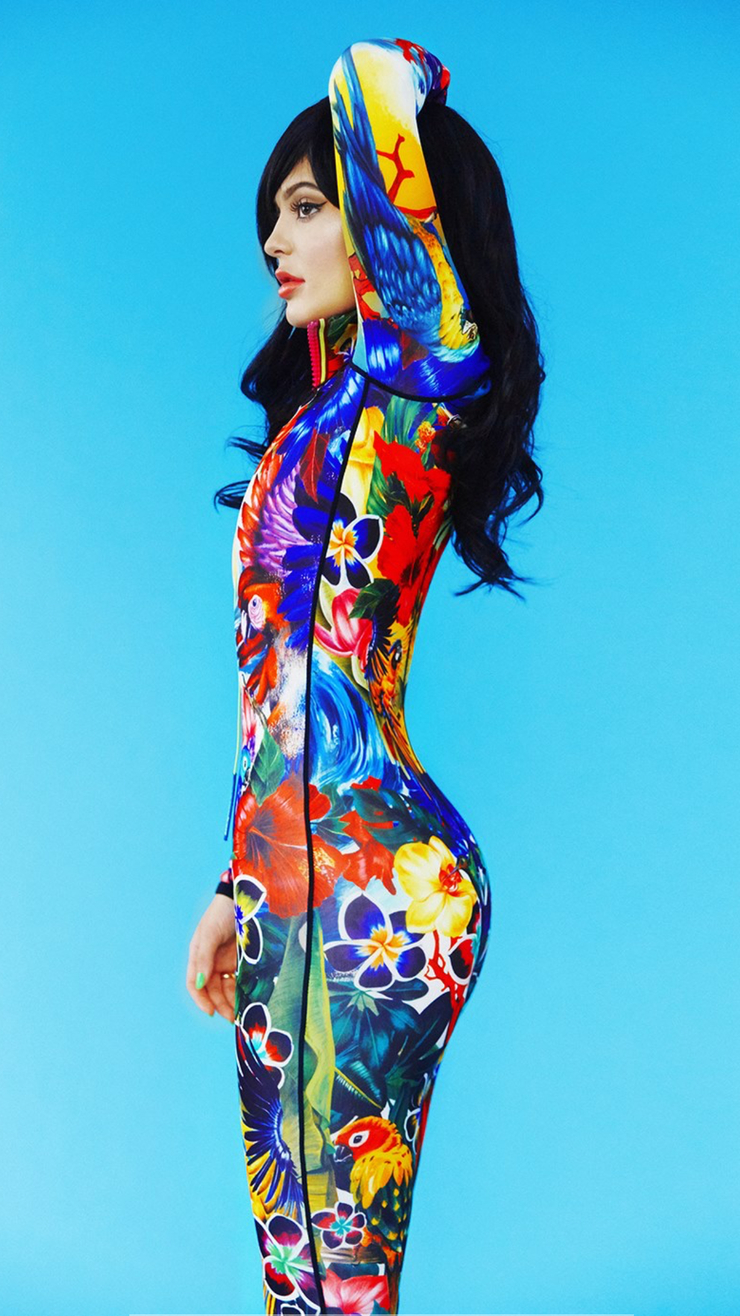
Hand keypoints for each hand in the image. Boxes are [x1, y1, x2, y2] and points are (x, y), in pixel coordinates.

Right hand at [187, 894, 236, 1022]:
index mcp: (198, 956)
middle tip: (232, 1018)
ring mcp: (225, 961)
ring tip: (242, 1014)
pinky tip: (249, 1000)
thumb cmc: (222, 913)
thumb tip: (200, 984)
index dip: (200, 999)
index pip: (195, 984)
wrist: (243, 898)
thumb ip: (204, 958)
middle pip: (212, 990)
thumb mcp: (210, 933)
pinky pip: (239, 981)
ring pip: (226, 988)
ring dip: (231, 1001)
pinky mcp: (240, 960)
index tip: (211, 1012)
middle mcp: (210, 962)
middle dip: (220, 1005)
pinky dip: (242, 991)